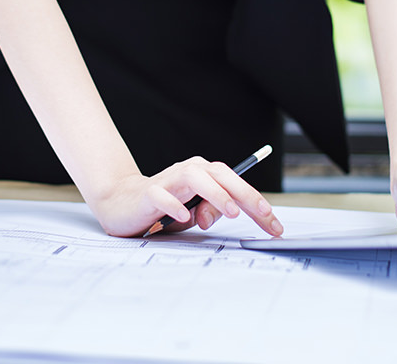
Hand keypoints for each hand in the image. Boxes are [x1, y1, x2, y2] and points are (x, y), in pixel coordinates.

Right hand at [89, 157, 283, 237]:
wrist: (121, 204)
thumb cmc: (164, 208)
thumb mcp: (194, 215)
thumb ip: (210, 212)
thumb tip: (221, 215)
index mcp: (204, 175)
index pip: (236, 184)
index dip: (258, 202)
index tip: (275, 225)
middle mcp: (189, 171)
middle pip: (222, 174)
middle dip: (246, 194)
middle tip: (264, 213)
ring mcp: (168, 180)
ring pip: (195, 178)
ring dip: (215, 194)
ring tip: (230, 212)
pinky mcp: (148, 193)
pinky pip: (163, 196)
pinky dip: (174, 205)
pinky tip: (184, 217)